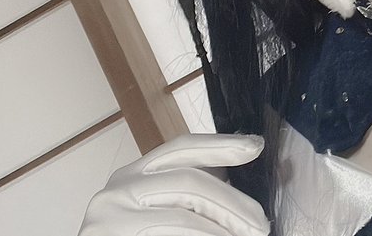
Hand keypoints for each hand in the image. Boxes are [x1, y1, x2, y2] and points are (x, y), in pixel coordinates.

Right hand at [79, 133, 270, 235]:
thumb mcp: (160, 209)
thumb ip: (192, 196)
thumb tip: (244, 188)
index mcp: (133, 175)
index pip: (181, 148)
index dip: (220, 144)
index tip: (255, 146)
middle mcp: (117, 190)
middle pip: (190, 181)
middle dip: (233, 203)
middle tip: (261, 225)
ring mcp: (109, 219)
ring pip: (182, 217)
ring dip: (220, 231)